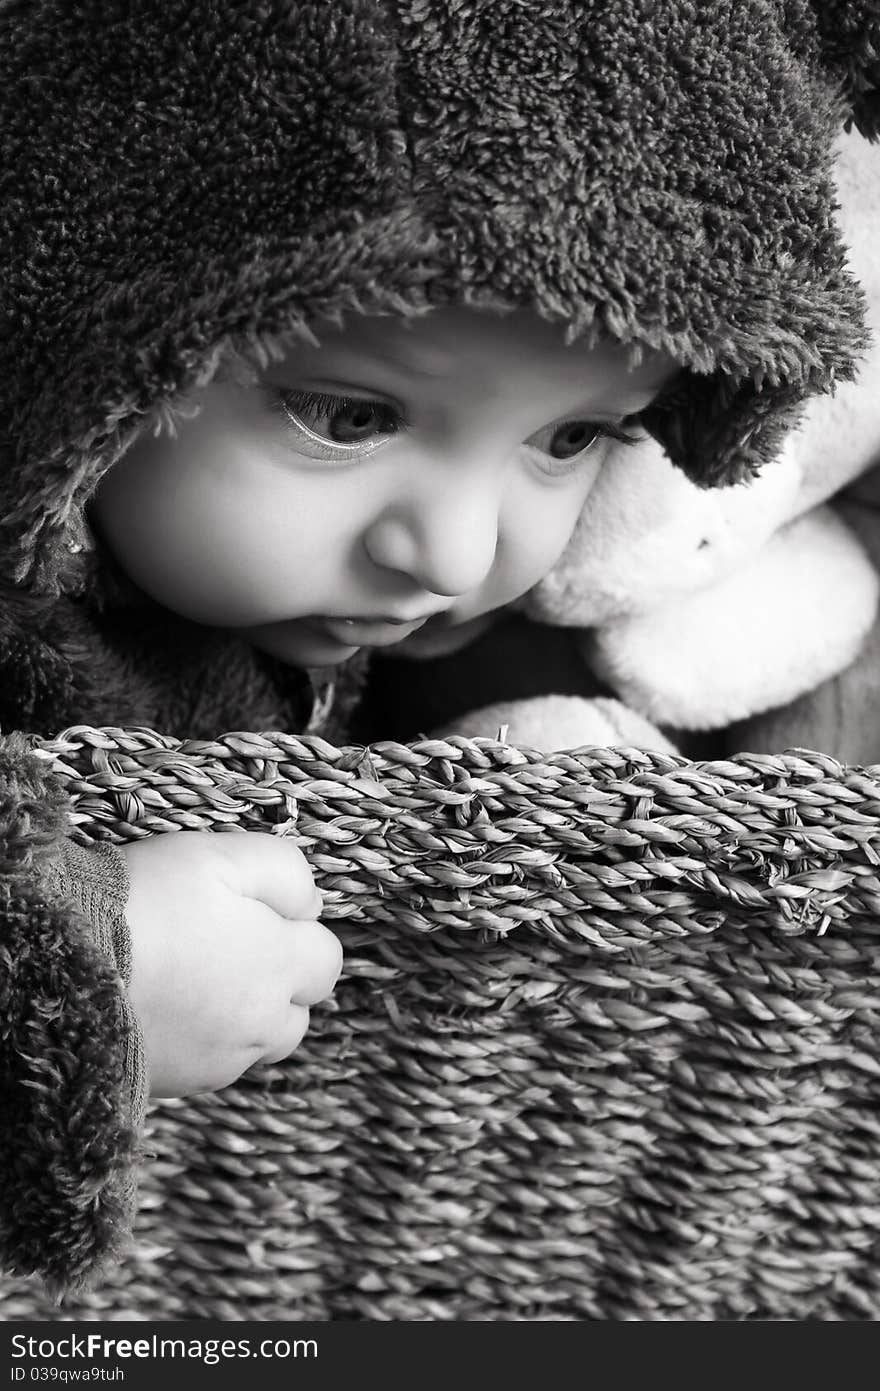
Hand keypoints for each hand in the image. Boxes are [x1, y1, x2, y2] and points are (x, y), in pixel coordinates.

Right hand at [121, 830, 340, 1096]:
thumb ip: (285, 873)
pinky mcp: (177, 1085)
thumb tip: (311, 906)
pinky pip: (209, 1064)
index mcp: (280, 967)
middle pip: (295, 1011)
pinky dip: (200, 1039)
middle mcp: (260, 1025)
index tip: (256, 915)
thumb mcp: (221, 857)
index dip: (297, 933)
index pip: (327, 961)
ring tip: (191, 977)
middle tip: (224, 946)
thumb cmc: (145, 901)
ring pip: (253, 1043)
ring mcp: (218, 1062)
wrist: (64, 965)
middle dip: (276, 982)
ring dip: (240, 1015)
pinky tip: (165, 1005)